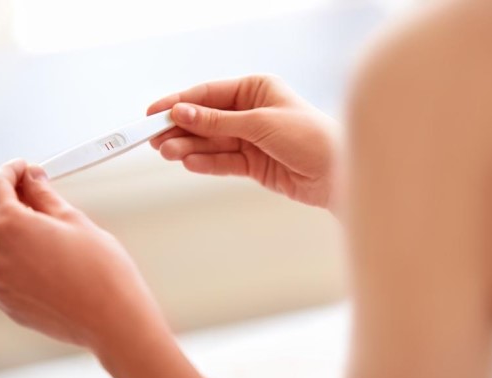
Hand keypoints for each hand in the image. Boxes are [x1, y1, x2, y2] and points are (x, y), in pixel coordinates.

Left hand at [0, 160, 159, 348]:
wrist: (113, 318)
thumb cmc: (103, 274)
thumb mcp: (77, 222)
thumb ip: (46, 199)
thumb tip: (33, 182)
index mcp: (12, 229)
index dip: (9, 171)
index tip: (21, 168)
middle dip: (3, 198)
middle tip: (30, 193)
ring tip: (12, 227)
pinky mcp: (5, 304)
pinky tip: (16, 254)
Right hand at [147, 75, 339, 209]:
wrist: (338, 174)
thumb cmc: (310, 137)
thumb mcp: (261, 123)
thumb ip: (219, 122)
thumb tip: (183, 113)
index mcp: (256, 89)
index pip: (209, 94)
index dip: (180, 103)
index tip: (153, 112)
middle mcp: (251, 112)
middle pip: (206, 120)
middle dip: (181, 129)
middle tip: (154, 139)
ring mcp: (251, 139)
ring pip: (212, 142)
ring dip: (189, 147)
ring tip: (168, 152)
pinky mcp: (253, 164)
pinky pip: (223, 161)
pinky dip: (205, 162)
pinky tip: (188, 162)